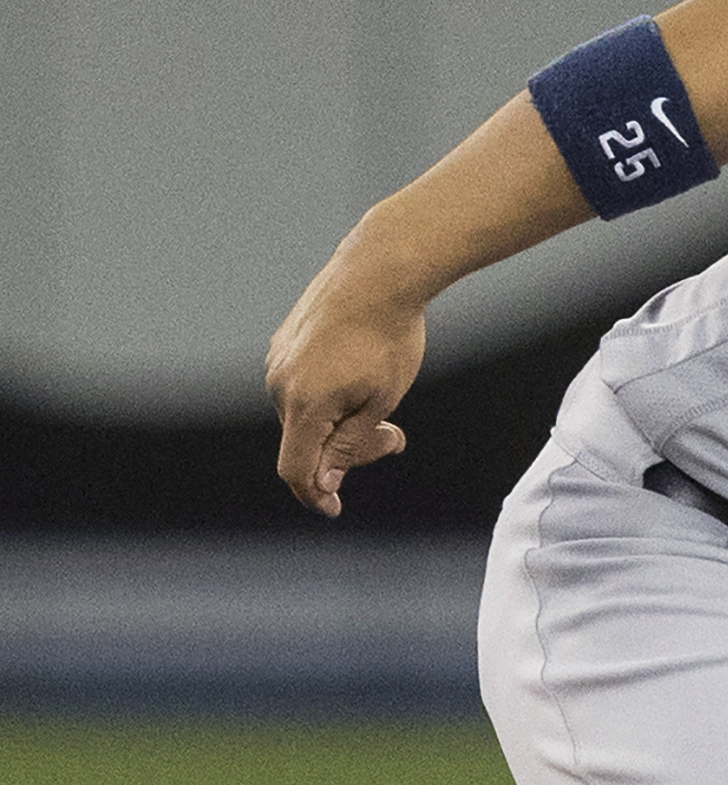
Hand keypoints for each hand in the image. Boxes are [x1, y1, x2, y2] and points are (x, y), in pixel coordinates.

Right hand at [266, 257, 424, 515]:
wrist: (378, 275)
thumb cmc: (388, 340)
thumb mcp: (380, 403)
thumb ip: (350, 445)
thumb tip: (324, 481)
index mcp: (303, 404)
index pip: (296, 469)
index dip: (314, 495)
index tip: (335, 509)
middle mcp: (279, 384)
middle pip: (305, 444)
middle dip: (346, 452)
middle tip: (394, 437)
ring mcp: (277, 362)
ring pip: (305, 416)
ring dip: (340, 424)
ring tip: (384, 406)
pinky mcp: (284, 345)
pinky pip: (303, 389)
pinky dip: (330, 400)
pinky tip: (363, 380)